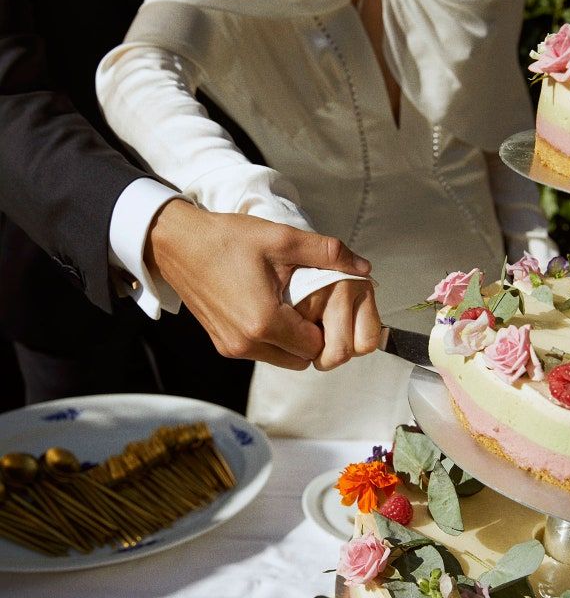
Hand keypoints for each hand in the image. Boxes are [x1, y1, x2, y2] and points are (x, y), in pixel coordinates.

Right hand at [144, 200, 371, 368]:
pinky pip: (260, 352)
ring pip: (281, 359)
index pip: (316, 346)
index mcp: (264, 321)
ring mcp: (232, 347)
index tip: (325, 304)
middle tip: (311, 305)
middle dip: (313, 337)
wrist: (177, 243)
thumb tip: (364, 268)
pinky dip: (272, 338)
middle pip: (301, 359)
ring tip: (291, 305)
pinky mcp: (222, 345)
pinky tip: (269, 307)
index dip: (327, 327)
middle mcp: (247, 343)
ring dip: (292, 340)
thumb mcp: (282, 238)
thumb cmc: (227, 239)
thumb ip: (327, 253)